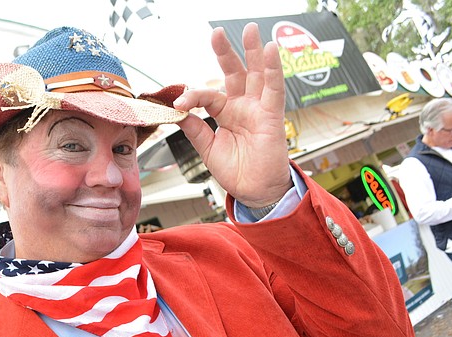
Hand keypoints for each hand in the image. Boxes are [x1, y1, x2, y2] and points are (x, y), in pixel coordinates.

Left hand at [173, 22, 291, 206]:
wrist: (253, 191)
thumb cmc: (234, 171)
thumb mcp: (207, 149)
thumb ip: (194, 130)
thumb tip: (178, 113)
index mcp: (225, 112)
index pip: (208, 95)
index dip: (193, 96)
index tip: (178, 104)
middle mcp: (242, 106)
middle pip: (235, 73)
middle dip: (226, 52)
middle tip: (216, 32)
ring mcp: (258, 109)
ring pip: (257, 74)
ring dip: (253, 51)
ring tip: (249, 29)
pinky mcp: (272, 116)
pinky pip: (274, 89)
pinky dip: (273, 70)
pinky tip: (270, 51)